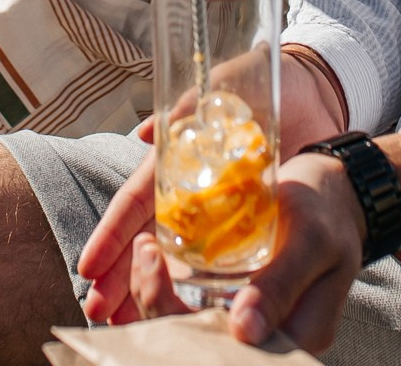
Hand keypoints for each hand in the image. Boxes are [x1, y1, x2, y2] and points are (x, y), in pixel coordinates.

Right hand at [76, 50, 352, 326]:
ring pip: (171, 254)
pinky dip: (192, 284)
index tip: (90, 267)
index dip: (112, 234)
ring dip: (146, 286)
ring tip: (125, 320)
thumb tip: (144, 135)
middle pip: (144, 237)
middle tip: (99, 310)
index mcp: (174, 158)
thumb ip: (189, 106)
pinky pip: (213, 256)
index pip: (135, 202)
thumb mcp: (221, 85)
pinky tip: (180, 310)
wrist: (310, 90)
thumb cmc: (256, 80)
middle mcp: (187, 186)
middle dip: (119, 274)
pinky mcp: (243, 218)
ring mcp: (214, 206)